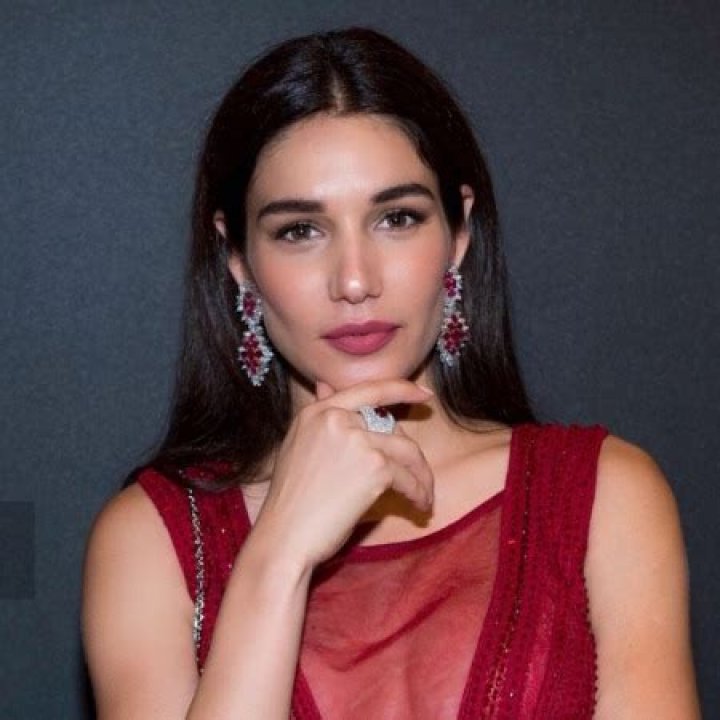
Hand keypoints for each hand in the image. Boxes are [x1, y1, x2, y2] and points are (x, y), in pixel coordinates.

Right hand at [251, 379, 434, 570]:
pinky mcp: (374, 466)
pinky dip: (418, 492)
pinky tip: (418, 504)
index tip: (424, 394)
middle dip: (409, 452)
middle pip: (393, 425)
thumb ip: (320, 419)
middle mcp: (336, 418)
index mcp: (317, 412)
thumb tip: (325, 386)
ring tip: (424, 495)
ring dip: (422, 475)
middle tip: (419, 475)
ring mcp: (357, 439)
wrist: (286, 536)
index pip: (368, 389)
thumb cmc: (292, 501)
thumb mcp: (298, 447)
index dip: (401, 388)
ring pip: (407, 450)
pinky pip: (407, 476)